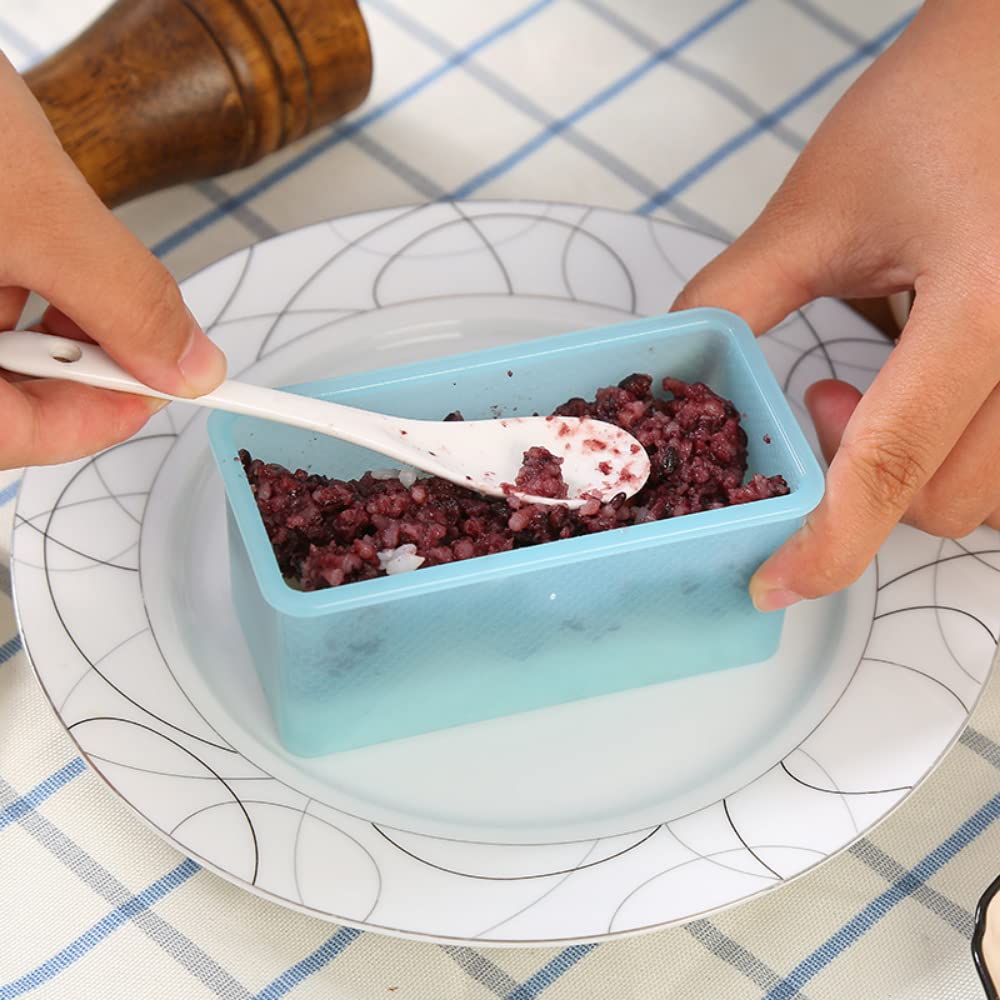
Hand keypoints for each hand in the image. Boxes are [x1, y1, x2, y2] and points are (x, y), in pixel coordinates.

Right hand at [0, 52, 225, 468]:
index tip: (159, 387)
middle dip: (72, 358)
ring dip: (42, 310)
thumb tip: (189, 363)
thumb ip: (120, 296)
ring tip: (51, 244)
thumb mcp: (27, 204)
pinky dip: (11, 274)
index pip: (7, 439)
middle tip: (125, 322)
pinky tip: (24, 230)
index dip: (95, 422)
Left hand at [671, 0, 999, 610]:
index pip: (893, 464)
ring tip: (866, 391)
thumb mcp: (822, 207)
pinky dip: (949, 452)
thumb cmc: (940, 107)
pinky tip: (920, 392)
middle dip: (858, 488)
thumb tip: (682, 367)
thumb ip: (738, 296)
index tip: (774, 581)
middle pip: (944, 500)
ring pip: (988, 492)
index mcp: (988, 304)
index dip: (826, 544)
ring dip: (907, 473)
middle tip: (814, 408)